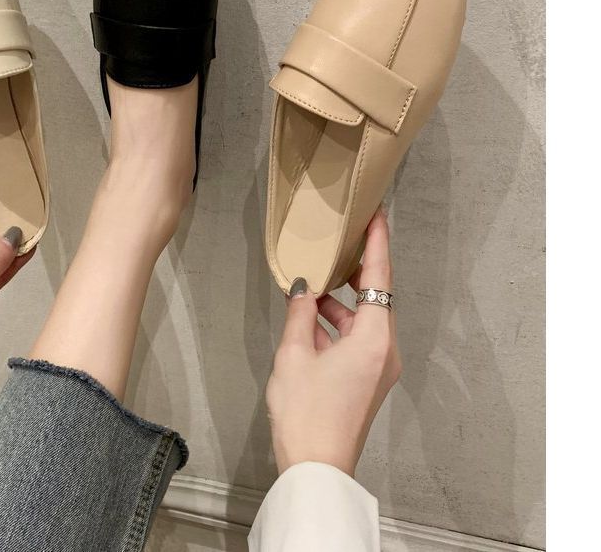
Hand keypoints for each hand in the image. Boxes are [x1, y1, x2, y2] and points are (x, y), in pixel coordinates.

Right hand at [266, 208, 401, 476]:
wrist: (316, 465)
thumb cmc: (306, 411)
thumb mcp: (294, 353)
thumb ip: (300, 313)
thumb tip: (304, 286)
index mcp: (374, 338)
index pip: (380, 278)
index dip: (378, 243)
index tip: (376, 215)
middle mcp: (385, 350)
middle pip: (375, 298)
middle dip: (355, 272)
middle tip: (337, 243)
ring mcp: (379, 367)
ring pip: (364, 320)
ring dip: (340, 303)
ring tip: (312, 282)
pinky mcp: (368, 379)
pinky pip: (358, 339)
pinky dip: (338, 325)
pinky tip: (310, 317)